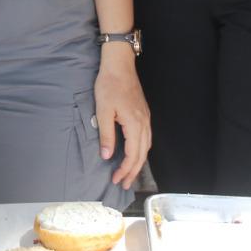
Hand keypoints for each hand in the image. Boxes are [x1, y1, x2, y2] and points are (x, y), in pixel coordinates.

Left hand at [94, 44, 150, 188]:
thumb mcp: (103, 110)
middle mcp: (144, 123)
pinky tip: (136, 153)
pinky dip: (141, 150)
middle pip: (142, 154)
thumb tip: (107, 156)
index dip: (125, 170)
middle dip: (133, 171)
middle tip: (124, 184)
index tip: (116, 180)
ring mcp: (146, 118)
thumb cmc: (109, 85)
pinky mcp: (144, 114)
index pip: (133, 155)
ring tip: (129, 173)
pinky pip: (146, 138)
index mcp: (134, 124)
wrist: (120, 65)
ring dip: (138, 162)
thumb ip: (106, 135)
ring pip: (146, 147)